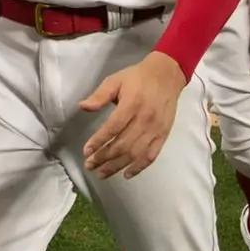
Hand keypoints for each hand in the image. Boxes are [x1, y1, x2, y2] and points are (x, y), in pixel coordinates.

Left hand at [79, 52, 186, 178]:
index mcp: (132, 104)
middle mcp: (145, 119)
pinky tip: (126, 174)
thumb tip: (82, 107)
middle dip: (104, 158)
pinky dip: (139, 167)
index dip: (99, 141)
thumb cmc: (137, 78)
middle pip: (123, 144)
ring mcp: (155, 129)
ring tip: (102, 173)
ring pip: (135, 153)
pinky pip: (151, 156)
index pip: (113, 127)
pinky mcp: (163, 135)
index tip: (86, 151)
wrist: (167, 75)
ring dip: (117, 166)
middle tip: (90, 165)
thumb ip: (99, 95)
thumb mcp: (116, 80)